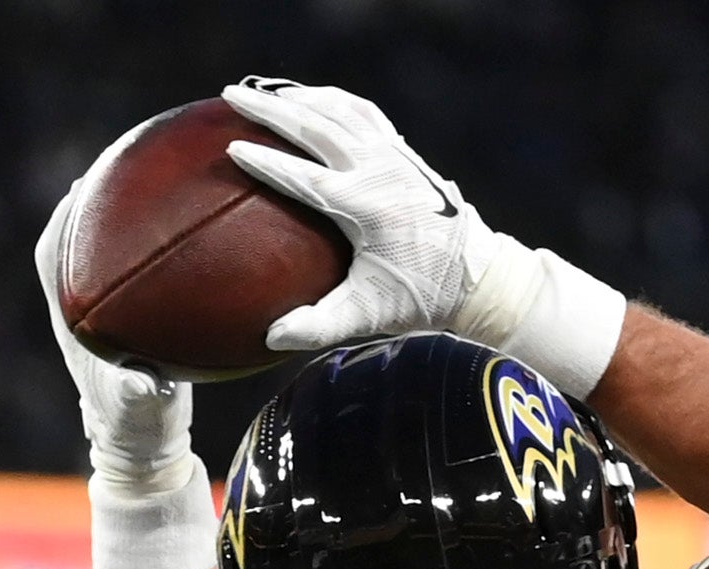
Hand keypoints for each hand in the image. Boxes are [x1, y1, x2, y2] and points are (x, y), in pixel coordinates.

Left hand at [34, 154, 211, 568]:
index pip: (52, 254)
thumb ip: (142, 397)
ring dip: (123, 210)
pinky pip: (140, 263)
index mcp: (72, 318)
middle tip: (123, 155)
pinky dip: (157, 239)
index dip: (64, 218)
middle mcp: (82, 305)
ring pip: (105, 245)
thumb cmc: (138, 429)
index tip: (84, 184)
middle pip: (76, 234)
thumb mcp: (142, 412)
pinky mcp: (129, 312)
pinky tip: (196, 217)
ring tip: (154, 169)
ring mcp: (104, 307)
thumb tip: (148, 382)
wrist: (142, 446)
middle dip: (95, 195)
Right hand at [219, 79, 625, 389]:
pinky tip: (310, 99)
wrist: (477, 276)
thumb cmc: (418, 299)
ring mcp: (394, 156)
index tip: (232, 148)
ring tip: (261, 91)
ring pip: (339, 112)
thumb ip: (317, 327)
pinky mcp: (403, 152)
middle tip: (231, 96)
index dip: (267, 162)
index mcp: (367, 208)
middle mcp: (380, 171)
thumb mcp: (367, 318)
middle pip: (317, 128)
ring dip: (298, 97)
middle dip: (270, 110)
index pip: (305, 177)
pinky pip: (363, 113)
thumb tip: (271, 337)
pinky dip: (332, 101)